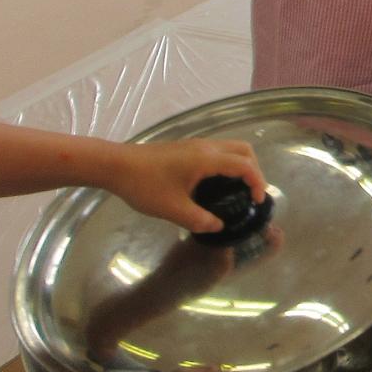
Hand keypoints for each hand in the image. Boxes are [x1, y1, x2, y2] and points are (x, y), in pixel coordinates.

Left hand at [103, 139, 265, 232]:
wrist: (114, 165)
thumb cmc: (144, 185)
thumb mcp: (172, 209)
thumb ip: (199, 220)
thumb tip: (217, 226)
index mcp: (207, 159)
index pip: (245, 165)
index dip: (257, 183)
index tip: (257, 201)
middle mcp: (205, 147)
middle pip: (244, 150)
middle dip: (254, 170)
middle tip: (250, 193)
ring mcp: (195, 145)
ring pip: (230, 148)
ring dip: (240, 165)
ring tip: (235, 190)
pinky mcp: (185, 148)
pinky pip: (217, 151)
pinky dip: (226, 164)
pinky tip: (214, 184)